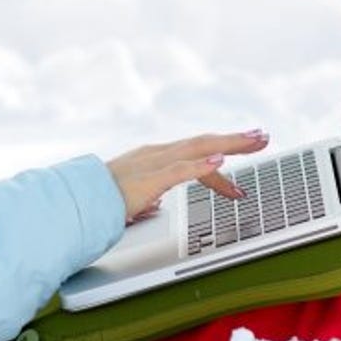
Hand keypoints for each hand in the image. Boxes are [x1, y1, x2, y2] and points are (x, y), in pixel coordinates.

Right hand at [106, 129, 269, 219]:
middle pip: (203, 142)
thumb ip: (145, 197)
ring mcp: (153, 164)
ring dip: (228, 144)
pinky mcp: (148, 178)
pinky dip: (202, 165)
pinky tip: (220, 162)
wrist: (78, 201)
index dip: (219, 167)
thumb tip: (153, 204)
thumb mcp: (131, 199)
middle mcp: (156, 154)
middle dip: (234, 140)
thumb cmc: (100, 201)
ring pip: (198, 148)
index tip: (238, 182)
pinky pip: (180, 170)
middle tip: (261, 136)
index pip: (193, 157)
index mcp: (153, 159)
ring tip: (253, 141)